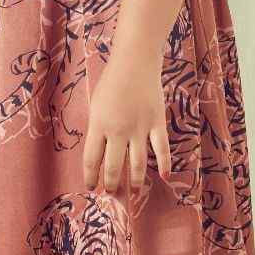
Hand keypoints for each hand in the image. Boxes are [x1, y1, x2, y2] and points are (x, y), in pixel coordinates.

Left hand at [82, 46, 171, 209]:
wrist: (135, 62)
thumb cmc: (112, 81)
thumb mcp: (96, 104)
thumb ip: (98, 128)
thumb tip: (100, 152)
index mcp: (99, 124)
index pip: (92, 159)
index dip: (90, 177)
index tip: (91, 187)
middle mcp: (118, 130)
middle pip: (113, 166)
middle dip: (111, 184)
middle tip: (111, 193)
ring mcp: (139, 128)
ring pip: (137, 163)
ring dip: (134, 181)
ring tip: (133, 191)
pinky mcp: (157, 123)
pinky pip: (161, 149)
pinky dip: (163, 164)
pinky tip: (163, 177)